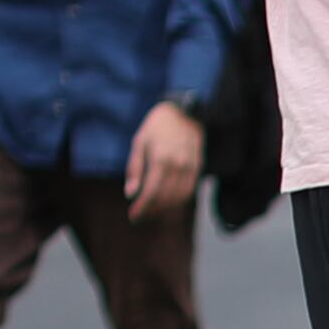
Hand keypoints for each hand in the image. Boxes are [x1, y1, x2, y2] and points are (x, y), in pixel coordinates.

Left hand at [122, 100, 204, 222]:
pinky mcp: (198, 167)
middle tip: (141, 216)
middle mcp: (177, 166)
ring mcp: (190, 167)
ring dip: (166, 210)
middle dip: (152, 211)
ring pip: (179, 198)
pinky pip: (190, 191)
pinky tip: (169, 203)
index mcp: (160, 160)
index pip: (151, 193)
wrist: (184, 111)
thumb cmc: (157, 126)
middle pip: (165, 199)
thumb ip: (134, 169)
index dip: (142, 208)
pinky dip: (179, 201)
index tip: (133, 216)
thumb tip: (130, 194)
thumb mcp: (139, 142)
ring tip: (155, 213)